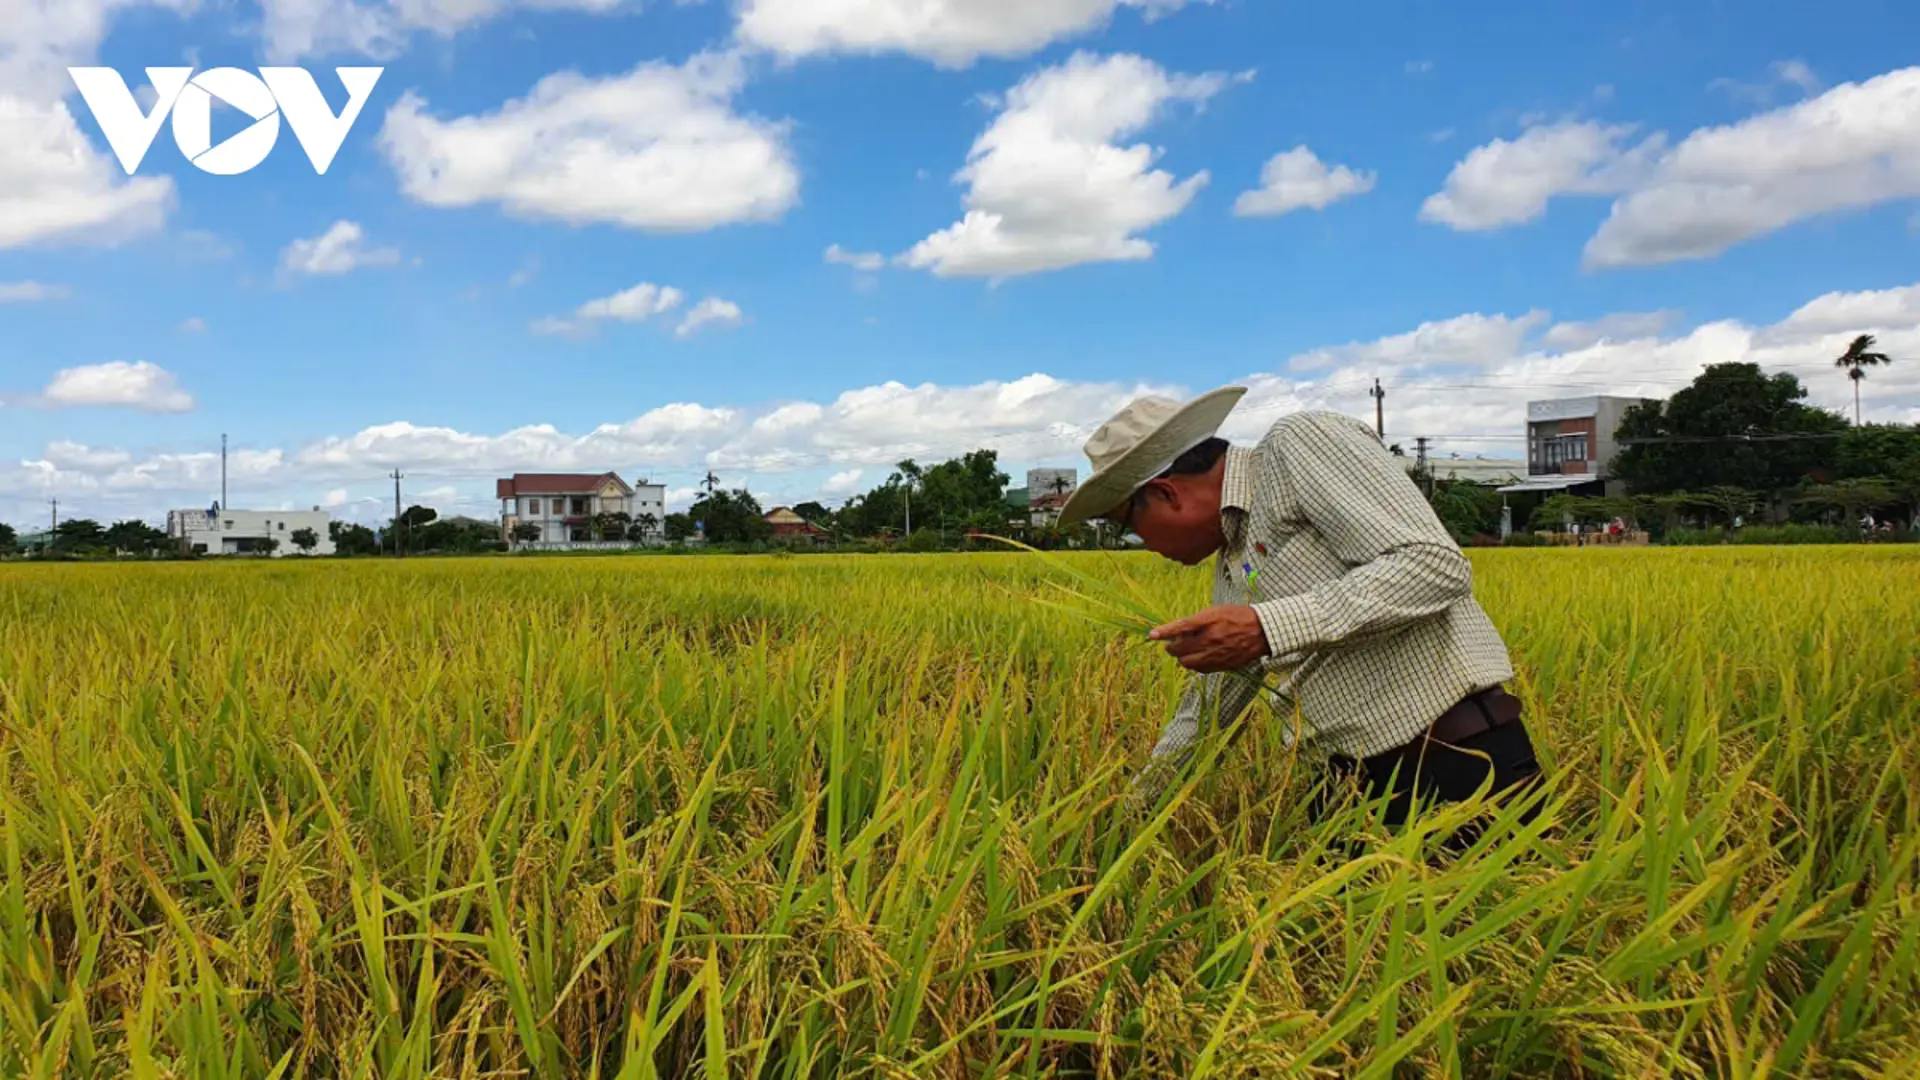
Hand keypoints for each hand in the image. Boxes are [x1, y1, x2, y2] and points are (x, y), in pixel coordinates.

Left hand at [1147, 604, 1268, 672]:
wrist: (1261, 632)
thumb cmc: (1237, 617)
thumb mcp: (1215, 611)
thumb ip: (1196, 621)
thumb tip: (1178, 631)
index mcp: (1209, 621)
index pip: (1181, 627)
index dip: (1165, 632)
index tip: (1152, 635)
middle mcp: (1210, 639)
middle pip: (1179, 649)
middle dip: (1171, 647)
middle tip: (1172, 643)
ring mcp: (1215, 654)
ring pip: (1187, 662)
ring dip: (1181, 657)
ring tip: (1185, 650)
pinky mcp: (1221, 665)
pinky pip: (1199, 669)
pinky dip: (1194, 664)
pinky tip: (1198, 656)